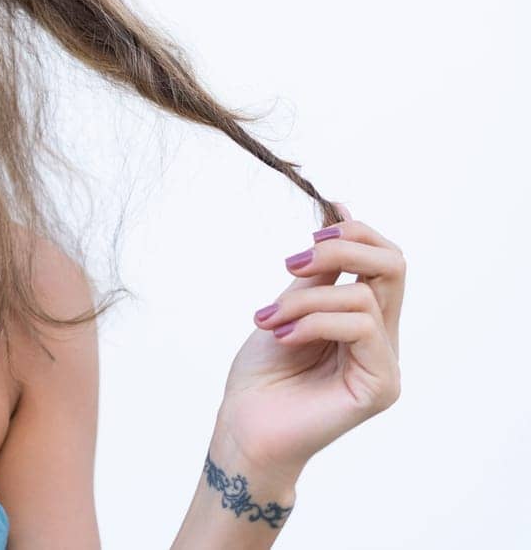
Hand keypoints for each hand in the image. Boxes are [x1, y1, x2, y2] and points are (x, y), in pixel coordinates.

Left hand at [212, 202, 405, 486]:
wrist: (244, 427)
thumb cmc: (262, 374)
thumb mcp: (288, 307)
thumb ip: (318, 271)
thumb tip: (341, 211)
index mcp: (364, 317)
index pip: (386, 259)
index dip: (357, 231)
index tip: (316, 224)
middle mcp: (382, 338)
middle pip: (394, 265)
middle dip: (342, 248)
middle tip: (290, 263)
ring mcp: (385, 363)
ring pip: (364, 296)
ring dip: (304, 299)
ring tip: (267, 322)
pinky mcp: (380, 386)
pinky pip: (359, 328)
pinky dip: (314, 322)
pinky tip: (283, 337)